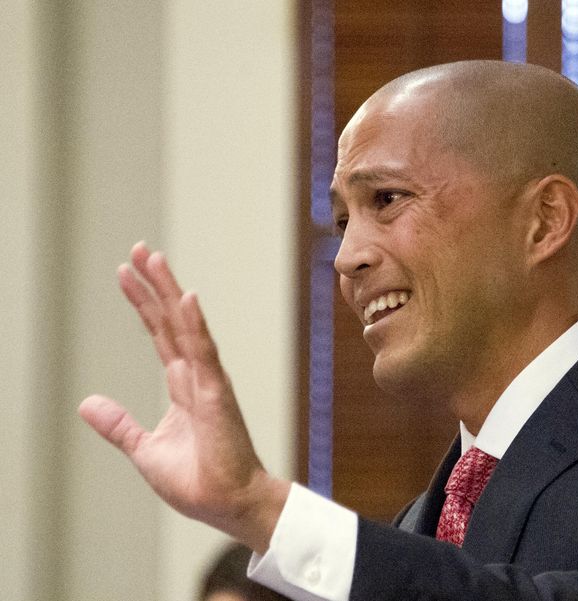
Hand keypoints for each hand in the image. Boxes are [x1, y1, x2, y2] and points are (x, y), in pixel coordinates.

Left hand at [79, 242, 288, 553]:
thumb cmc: (197, 478)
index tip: (127, 273)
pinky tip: (186, 297)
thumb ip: (119, 424)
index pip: (159, 335)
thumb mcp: (144, 449)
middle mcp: (196, 376)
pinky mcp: (215, 394)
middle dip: (154, 285)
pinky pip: (203, 353)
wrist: (226, 503)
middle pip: (170, 321)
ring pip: (185, 326)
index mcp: (182, 387)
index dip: (143, 304)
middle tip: (140, 250)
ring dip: (169, 291)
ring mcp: (207, 382)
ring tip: (153, 259)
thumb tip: (88, 402)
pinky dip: (195, 324)